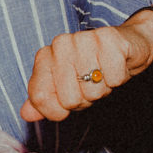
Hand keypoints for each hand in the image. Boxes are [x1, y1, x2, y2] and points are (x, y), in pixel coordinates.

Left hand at [19, 15, 152, 123]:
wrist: (127, 45)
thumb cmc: (92, 69)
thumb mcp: (65, 87)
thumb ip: (43, 100)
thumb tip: (25, 114)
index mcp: (44, 56)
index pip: (40, 97)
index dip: (57, 109)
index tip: (68, 99)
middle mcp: (60, 44)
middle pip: (69, 99)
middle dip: (85, 99)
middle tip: (92, 84)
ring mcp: (84, 38)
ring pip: (93, 90)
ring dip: (103, 89)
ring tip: (104, 74)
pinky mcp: (109, 38)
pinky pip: (114, 78)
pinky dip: (118, 79)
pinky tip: (116, 66)